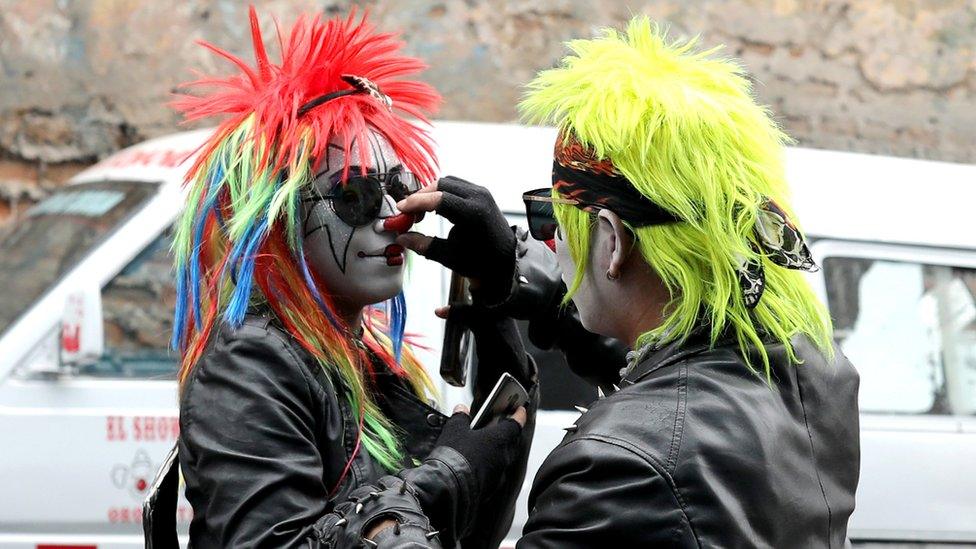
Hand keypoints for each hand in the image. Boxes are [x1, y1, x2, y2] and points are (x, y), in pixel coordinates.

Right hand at [396, 176, 516, 304]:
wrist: (505, 260)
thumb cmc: (481, 262)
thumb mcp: (449, 257)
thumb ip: (424, 246)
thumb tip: (402, 238)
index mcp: (473, 214)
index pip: (438, 199)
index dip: (416, 202)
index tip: (401, 209)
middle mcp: (479, 197)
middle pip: (441, 185)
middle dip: (421, 197)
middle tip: (408, 214)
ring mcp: (482, 193)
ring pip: (447, 183)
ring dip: (430, 194)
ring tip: (420, 213)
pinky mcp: (481, 194)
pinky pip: (456, 186)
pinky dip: (441, 194)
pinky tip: (434, 209)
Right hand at [434, 404, 525, 498]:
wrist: (450, 487)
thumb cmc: (456, 457)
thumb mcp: (455, 430)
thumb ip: (460, 417)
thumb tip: (461, 410)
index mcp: (499, 439)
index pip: (515, 424)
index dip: (518, 416)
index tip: (521, 411)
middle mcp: (503, 457)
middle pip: (510, 442)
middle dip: (506, 434)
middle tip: (498, 427)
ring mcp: (498, 474)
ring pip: (502, 459)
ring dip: (495, 451)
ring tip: (482, 446)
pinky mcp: (491, 487)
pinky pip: (494, 473)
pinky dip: (488, 466)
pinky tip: (476, 465)